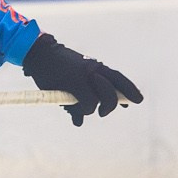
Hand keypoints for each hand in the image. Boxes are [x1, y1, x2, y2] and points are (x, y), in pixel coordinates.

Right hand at [22, 34, 142, 127]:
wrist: (40, 56)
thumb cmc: (55, 68)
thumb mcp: (72, 80)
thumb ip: (80, 97)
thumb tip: (79, 122)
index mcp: (96, 67)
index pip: (118, 78)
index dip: (129, 90)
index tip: (137, 100)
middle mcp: (95, 70)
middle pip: (113, 92)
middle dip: (112, 104)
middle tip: (104, 112)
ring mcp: (86, 76)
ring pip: (102, 99)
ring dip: (97, 109)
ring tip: (87, 111)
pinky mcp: (74, 83)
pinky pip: (88, 102)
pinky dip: (84, 111)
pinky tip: (78, 118)